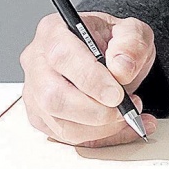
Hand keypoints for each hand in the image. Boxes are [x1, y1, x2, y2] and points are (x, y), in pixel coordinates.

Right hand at [20, 11, 157, 146]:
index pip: (62, 56)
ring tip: (128, 115)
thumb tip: (121, 68)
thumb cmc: (114, 42)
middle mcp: (37, 61)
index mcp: (54, 31)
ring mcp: (35, 92)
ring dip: (99, 127)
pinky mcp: (42, 117)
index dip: (90, 79)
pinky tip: (123, 127)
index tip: (116, 94)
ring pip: (58, 122)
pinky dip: (100, 137)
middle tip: (125, 109)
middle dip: (95, 111)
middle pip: (53, 96)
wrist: (111, 57)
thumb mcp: (133, 31)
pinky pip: (67, 137)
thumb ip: (132, 43)